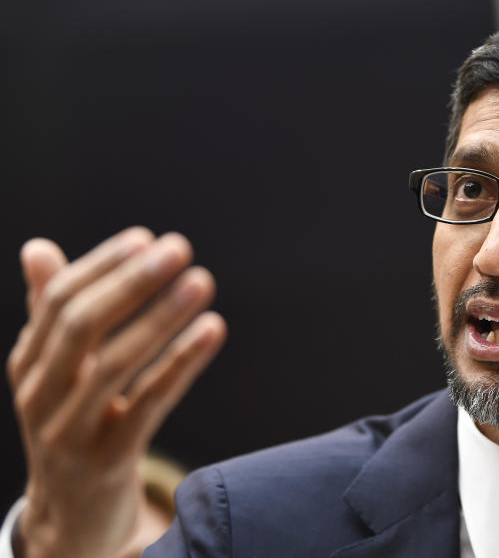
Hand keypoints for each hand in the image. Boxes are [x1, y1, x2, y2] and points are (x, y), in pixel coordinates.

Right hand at [6, 228, 226, 557]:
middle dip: (131, 283)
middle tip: (178, 248)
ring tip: (202, 281)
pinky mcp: (108, 460)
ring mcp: (70, 431)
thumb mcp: (57, 370)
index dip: (102, 266)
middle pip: (81, 327)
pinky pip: (148, 405)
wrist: (71, 514)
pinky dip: (182, 364)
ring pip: (115, 365)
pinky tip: (213, 330)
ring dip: (162, 318)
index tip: (145, 238)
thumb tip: (36, 248)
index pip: (58, 302)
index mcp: (29, 364)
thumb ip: (52, 312)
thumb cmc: (73, 422)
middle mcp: (41, 395)